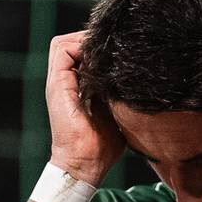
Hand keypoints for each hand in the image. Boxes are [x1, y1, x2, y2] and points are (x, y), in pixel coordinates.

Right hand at [45, 31, 124, 183]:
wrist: (86, 162)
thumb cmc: (105, 143)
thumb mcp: (118, 109)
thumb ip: (121, 91)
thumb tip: (145, 76)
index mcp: (77, 86)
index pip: (81, 52)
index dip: (98, 46)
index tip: (121, 48)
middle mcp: (65, 80)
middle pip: (71, 42)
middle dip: (92, 39)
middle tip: (114, 45)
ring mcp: (59, 81)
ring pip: (63, 42)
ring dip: (84, 41)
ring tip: (106, 50)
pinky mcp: (57, 84)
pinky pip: (62, 50)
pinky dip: (79, 47)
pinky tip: (100, 59)